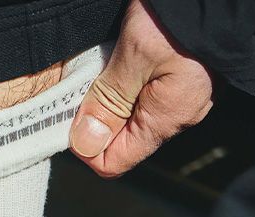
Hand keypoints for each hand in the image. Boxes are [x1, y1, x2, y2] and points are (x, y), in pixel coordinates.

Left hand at [69, 0, 213, 177]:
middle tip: (81, 87)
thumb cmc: (184, 10)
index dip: (86, 146)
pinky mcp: (176, 77)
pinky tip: (115, 59)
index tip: (70, 118)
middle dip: (93, 119)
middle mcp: (175, 114)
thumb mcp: (137, 54)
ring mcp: (177, 96)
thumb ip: (109, 103)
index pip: (113, 163)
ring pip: (126, 115)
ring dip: (105, 98)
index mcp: (167, 119)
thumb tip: (85, 144)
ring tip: (101, 66)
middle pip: (118, 140)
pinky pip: (138, 93)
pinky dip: (119, 82)